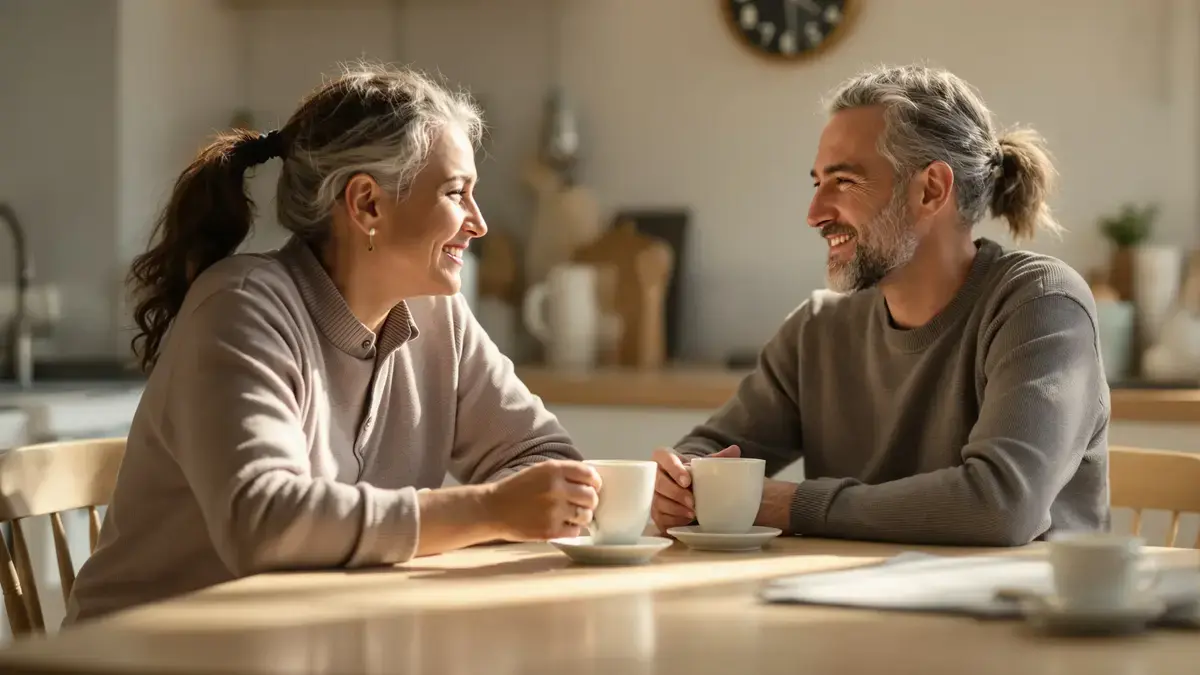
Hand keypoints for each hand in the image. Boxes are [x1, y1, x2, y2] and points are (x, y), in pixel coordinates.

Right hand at [485, 460, 600, 541]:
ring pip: (586, 515)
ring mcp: (554, 510)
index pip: (589, 475)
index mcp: (554, 470)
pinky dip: (571, 529)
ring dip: (582, 516)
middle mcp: (556, 488)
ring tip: (571, 516)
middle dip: (590, 501)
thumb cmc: (516, 489)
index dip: (594, 482)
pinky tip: (561, 525)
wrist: (492, 509)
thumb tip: (590, 481)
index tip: (593, 487)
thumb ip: (563, 473)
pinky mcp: (550, 530)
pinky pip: (575, 531)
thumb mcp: (539, 471)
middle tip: (582, 504)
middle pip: (591, 497)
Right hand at [650, 444, 740, 532]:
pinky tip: (685, 520)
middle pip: (658, 483)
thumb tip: (735, 450)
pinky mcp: (653, 510)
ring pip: (658, 501)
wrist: (682, 484)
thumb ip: (717, 457)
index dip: (674, 469)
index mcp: (663, 457)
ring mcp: (651, 493)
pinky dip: (673, 519)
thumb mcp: (702, 463)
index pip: (664, 458)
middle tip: (692, 501)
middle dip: (675, 493)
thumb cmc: (692, 472)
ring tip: (692, 514)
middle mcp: (653, 474)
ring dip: (675, 509)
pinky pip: (659, 517)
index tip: (687, 481)